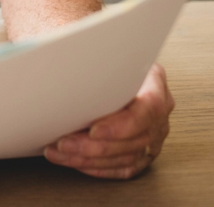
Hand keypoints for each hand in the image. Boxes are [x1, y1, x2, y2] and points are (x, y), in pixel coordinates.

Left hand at [43, 63, 174, 178]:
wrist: (108, 62)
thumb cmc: (102, 56)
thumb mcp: (98, 46)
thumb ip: (87, 54)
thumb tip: (54, 55)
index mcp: (154, 81)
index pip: (148, 108)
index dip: (121, 124)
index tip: (93, 129)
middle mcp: (159, 110)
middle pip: (134, 138)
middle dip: (95, 145)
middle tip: (64, 143)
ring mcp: (154, 133)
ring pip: (126, 156)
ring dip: (89, 158)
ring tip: (60, 152)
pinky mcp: (142, 150)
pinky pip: (124, 167)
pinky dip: (97, 167)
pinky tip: (75, 162)